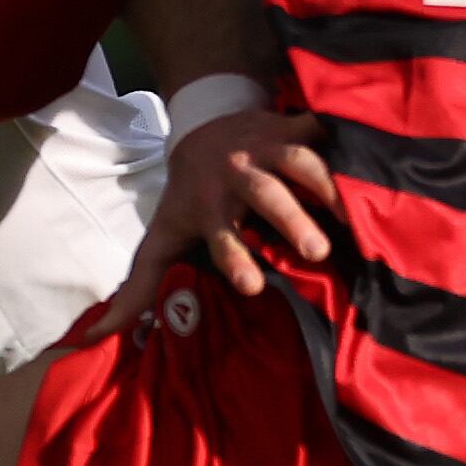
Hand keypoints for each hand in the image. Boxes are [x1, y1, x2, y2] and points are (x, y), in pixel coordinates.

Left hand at [86, 108, 341, 336]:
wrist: (202, 126)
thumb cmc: (188, 197)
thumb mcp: (161, 239)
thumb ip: (137, 290)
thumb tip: (93, 338)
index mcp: (208, 207)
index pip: (220, 237)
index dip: (233, 260)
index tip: (251, 288)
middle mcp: (237, 177)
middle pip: (265, 196)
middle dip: (291, 220)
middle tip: (318, 252)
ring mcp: (267, 149)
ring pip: (299, 162)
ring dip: (326, 183)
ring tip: (355, 213)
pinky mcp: (292, 128)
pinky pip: (320, 131)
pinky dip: (343, 140)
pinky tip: (371, 153)